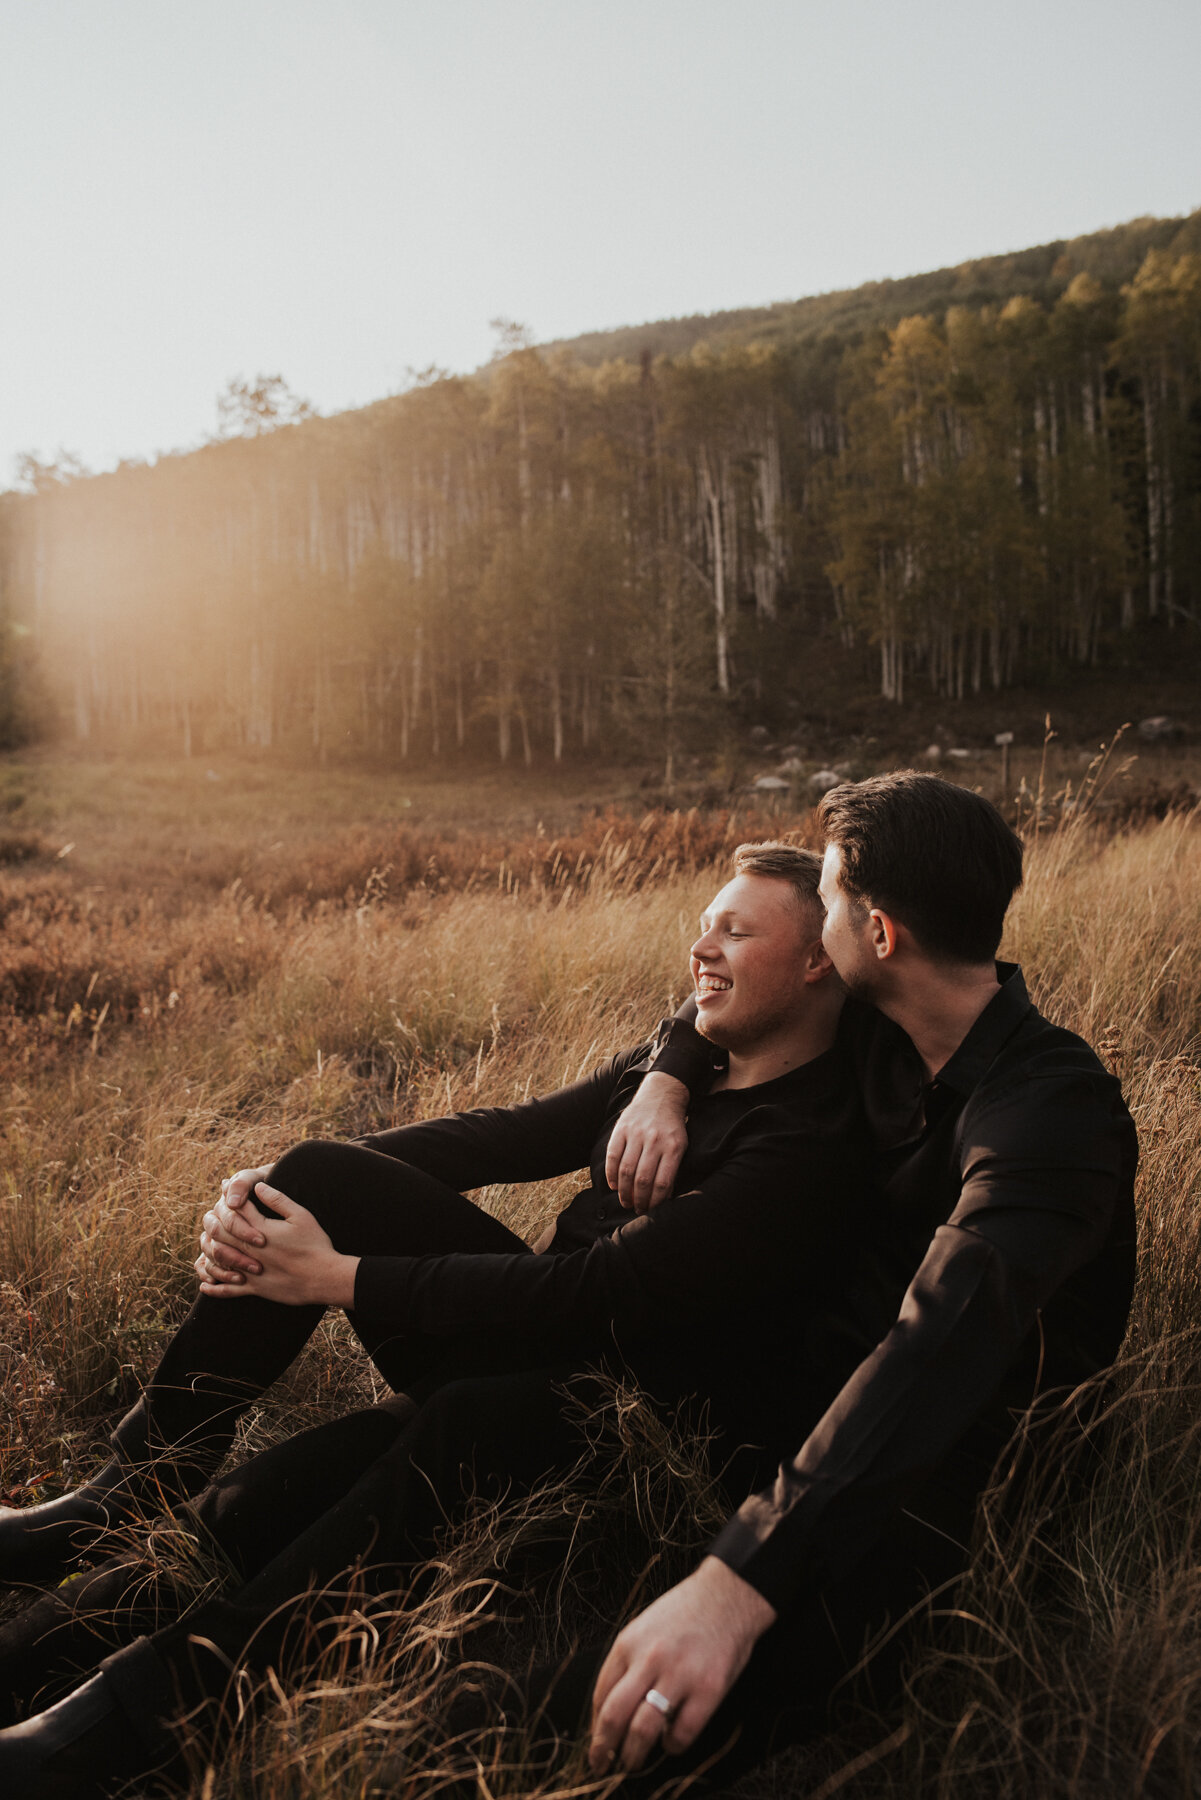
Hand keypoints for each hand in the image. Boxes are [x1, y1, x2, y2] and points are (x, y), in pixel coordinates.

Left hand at [198, 1184, 358, 1307]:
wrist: (324, 1277)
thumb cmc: (316, 1245)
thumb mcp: (301, 1216)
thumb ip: (278, 1200)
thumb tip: (258, 1186)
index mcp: (262, 1230)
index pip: (237, 1208)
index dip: (229, 1195)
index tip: (226, 1186)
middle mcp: (251, 1250)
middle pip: (221, 1231)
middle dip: (215, 1218)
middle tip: (214, 1211)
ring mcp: (250, 1271)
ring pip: (218, 1259)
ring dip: (208, 1249)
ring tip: (207, 1241)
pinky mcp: (255, 1289)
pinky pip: (227, 1290)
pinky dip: (213, 1287)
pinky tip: (205, 1285)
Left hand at [589, 1557, 775, 1772]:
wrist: (727, 1596)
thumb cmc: (684, 1613)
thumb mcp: (643, 1627)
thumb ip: (627, 1662)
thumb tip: (608, 1707)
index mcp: (629, 1643)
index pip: (601, 1695)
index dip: (595, 1726)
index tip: (596, 1742)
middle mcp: (649, 1659)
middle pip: (615, 1716)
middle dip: (604, 1748)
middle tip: (602, 1764)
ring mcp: (680, 1675)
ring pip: (644, 1729)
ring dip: (634, 1754)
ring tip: (633, 1762)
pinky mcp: (709, 1689)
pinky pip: (683, 1733)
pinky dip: (673, 1745)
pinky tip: (671, 1742)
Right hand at [604, 1072, 688, 1211]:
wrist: (661, 1096)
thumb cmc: (672, 1127)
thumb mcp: (680, 1145)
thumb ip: (672, 1169)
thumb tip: (664, 1197)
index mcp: (673, 1147)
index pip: (662, 1182)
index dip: (655, 1201)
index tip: (652, 1211)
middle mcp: (654, 1140)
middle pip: (642, 1179)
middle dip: (638, 1200)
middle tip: (636, 1209)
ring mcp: (636, 1133)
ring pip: (626, 1170)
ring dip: (624, 1191)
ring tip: (625, 1201)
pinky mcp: (622, 1128)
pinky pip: (613, 1155)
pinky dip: (611, 1174)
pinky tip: (614, 1185)